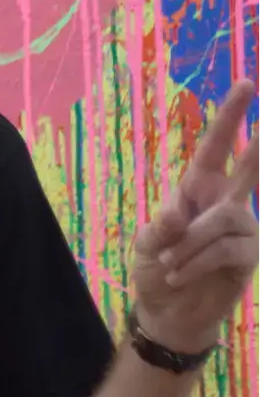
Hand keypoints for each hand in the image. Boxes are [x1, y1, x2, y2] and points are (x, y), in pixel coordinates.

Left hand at [131, 80, 259, 354]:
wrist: (167, 312)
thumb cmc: (157, 270)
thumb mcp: (148, 242)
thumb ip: (162, 225)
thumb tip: (183, 214)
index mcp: (199, 188)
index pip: (217, 147)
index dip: (231, 117)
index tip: (247, 85)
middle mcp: (226, 203)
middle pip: (247, 167)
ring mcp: (242, 230)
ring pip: (224, 220)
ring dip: (190, 243)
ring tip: (171, 263)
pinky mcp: (249, 258)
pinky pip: (224, 249)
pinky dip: (195, 262)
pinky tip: (179, 275)